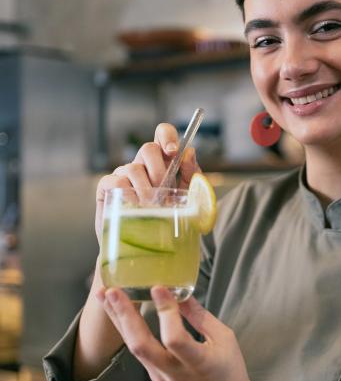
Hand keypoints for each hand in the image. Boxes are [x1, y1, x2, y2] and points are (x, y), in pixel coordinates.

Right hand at [94, 123, 199, 240]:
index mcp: (162, 161)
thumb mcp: (188, 197)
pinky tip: (135, 207)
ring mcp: (123, 175)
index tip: (174, 152)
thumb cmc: (168, 219)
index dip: (167, 136)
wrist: (148, 247)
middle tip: (163, 192)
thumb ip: (192, 175)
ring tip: (152, 207)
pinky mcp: (107, 188)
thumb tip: (189, 153)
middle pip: (147, 148)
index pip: (162, 134)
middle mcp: (142, 164)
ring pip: (133, 167)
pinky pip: (115, 181)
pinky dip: (128, 193)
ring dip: (146, 188)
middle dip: (159, 170)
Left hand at [97, 286, 257, 380]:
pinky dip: (127, 330)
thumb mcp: (224, 340)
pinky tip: (118, 314)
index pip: (175, 338)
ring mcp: (161, 377)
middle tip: (112, 290)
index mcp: (197, 362)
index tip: (158, 287)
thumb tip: (181, 293)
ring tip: (104, 295)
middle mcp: (174, 372)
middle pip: (141, 345)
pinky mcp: (155, 378)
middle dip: (125, 316)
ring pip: (134, 348)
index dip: (166, 312)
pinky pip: (138, 352)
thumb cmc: (230, 374)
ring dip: (118, 320)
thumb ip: (201, 317)